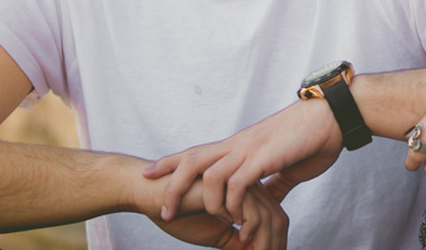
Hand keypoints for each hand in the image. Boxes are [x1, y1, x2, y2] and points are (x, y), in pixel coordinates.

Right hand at [135, 168, 288, 249]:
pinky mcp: (225, 184)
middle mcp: (245, 185)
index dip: (278, 242)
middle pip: (277, 217)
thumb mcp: (215, 235)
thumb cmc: (178, 212)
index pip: (275, 218)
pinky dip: (249, 231)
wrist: (148, 194)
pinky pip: (248, 212)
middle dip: (277, 245)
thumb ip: (235, 242)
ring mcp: (236, 182)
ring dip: (265, 243)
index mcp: (246, 193)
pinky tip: (240, 241)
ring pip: (267, 216)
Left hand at [143, 98, 341, 226]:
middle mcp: (239, 145)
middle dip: (172, 183)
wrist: (331, 117)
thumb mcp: (286, 167)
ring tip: (204, 222)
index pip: (197, 152)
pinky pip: (237, 183)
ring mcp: (250, 150)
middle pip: (192, 159)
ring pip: (209, 173)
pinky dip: (232, 204)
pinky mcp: (264, 157)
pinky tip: (237, 219)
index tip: (150, 173)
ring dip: (203, 201)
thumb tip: (267, 200)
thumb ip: (272, 183)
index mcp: (240, 146)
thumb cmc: (312, 139)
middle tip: (162, 210)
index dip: (172, 162)